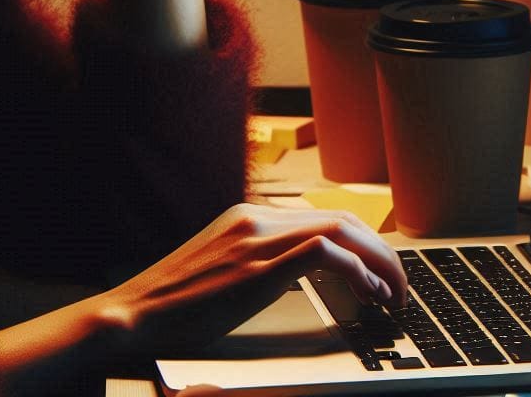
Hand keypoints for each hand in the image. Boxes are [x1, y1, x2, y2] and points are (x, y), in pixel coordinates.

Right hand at [102, 204, 406, 353]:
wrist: (131, 314)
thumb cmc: (173, 303)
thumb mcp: (223, 266)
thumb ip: (261, 257)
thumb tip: (301, 269)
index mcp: (252, 215)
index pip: (326, 215)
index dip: (364, 241)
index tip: (381, 269)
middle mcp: (259, 218)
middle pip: (343, 218)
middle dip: (381, 251)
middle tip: (399, 284)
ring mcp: (257, 240)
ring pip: (342, 231)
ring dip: (378, 263)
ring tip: (392, 294)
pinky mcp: (256, 268)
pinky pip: (323, 253)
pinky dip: (356, 272)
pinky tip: (367, 295)